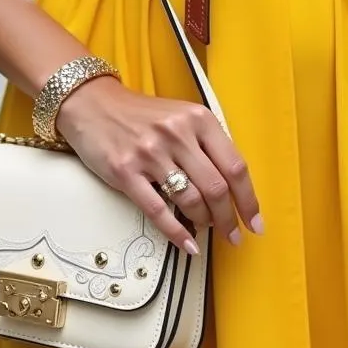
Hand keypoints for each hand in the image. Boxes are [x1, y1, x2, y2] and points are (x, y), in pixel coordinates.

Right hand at [56, 76, 262, 254]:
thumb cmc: (142, 115)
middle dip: (229, 218)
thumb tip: (233, 187)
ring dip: (204, 223)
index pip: (234, 165)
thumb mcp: (181, 116)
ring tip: (206, 230)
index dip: (248, 200)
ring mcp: (150, 152)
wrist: (94, 104)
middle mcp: (177, 133)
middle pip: (216, 187)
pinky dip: (177, 233)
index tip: (254, 222)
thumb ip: (207, 144)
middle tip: (232, 235)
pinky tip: (187, 244)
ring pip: (190, 200)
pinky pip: (158, 210)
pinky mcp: (125, 171)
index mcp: (198, 118)